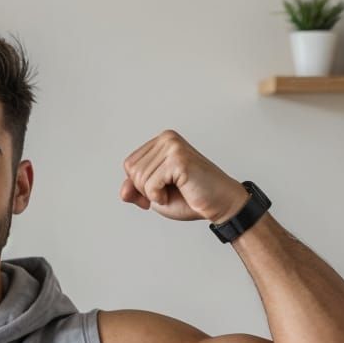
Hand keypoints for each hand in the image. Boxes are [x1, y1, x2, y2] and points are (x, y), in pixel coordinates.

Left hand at [119, 130, 246, 223]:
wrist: (220, 204)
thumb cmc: (191, 198)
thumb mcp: (154, 194)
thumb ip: (135, 189)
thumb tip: (123, 191)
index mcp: (161, 142)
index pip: (129, 164)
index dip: (139, 184)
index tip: (160, 190)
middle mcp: (167, 138)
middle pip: (132, 170)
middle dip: (146, 190)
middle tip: (169, 191)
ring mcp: (173, 146)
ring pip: (140, 178)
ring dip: (154, 194)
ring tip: (176, 190)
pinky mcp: (178, 159)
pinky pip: (150, 184)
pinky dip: (159, 196)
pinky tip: (179, 191)